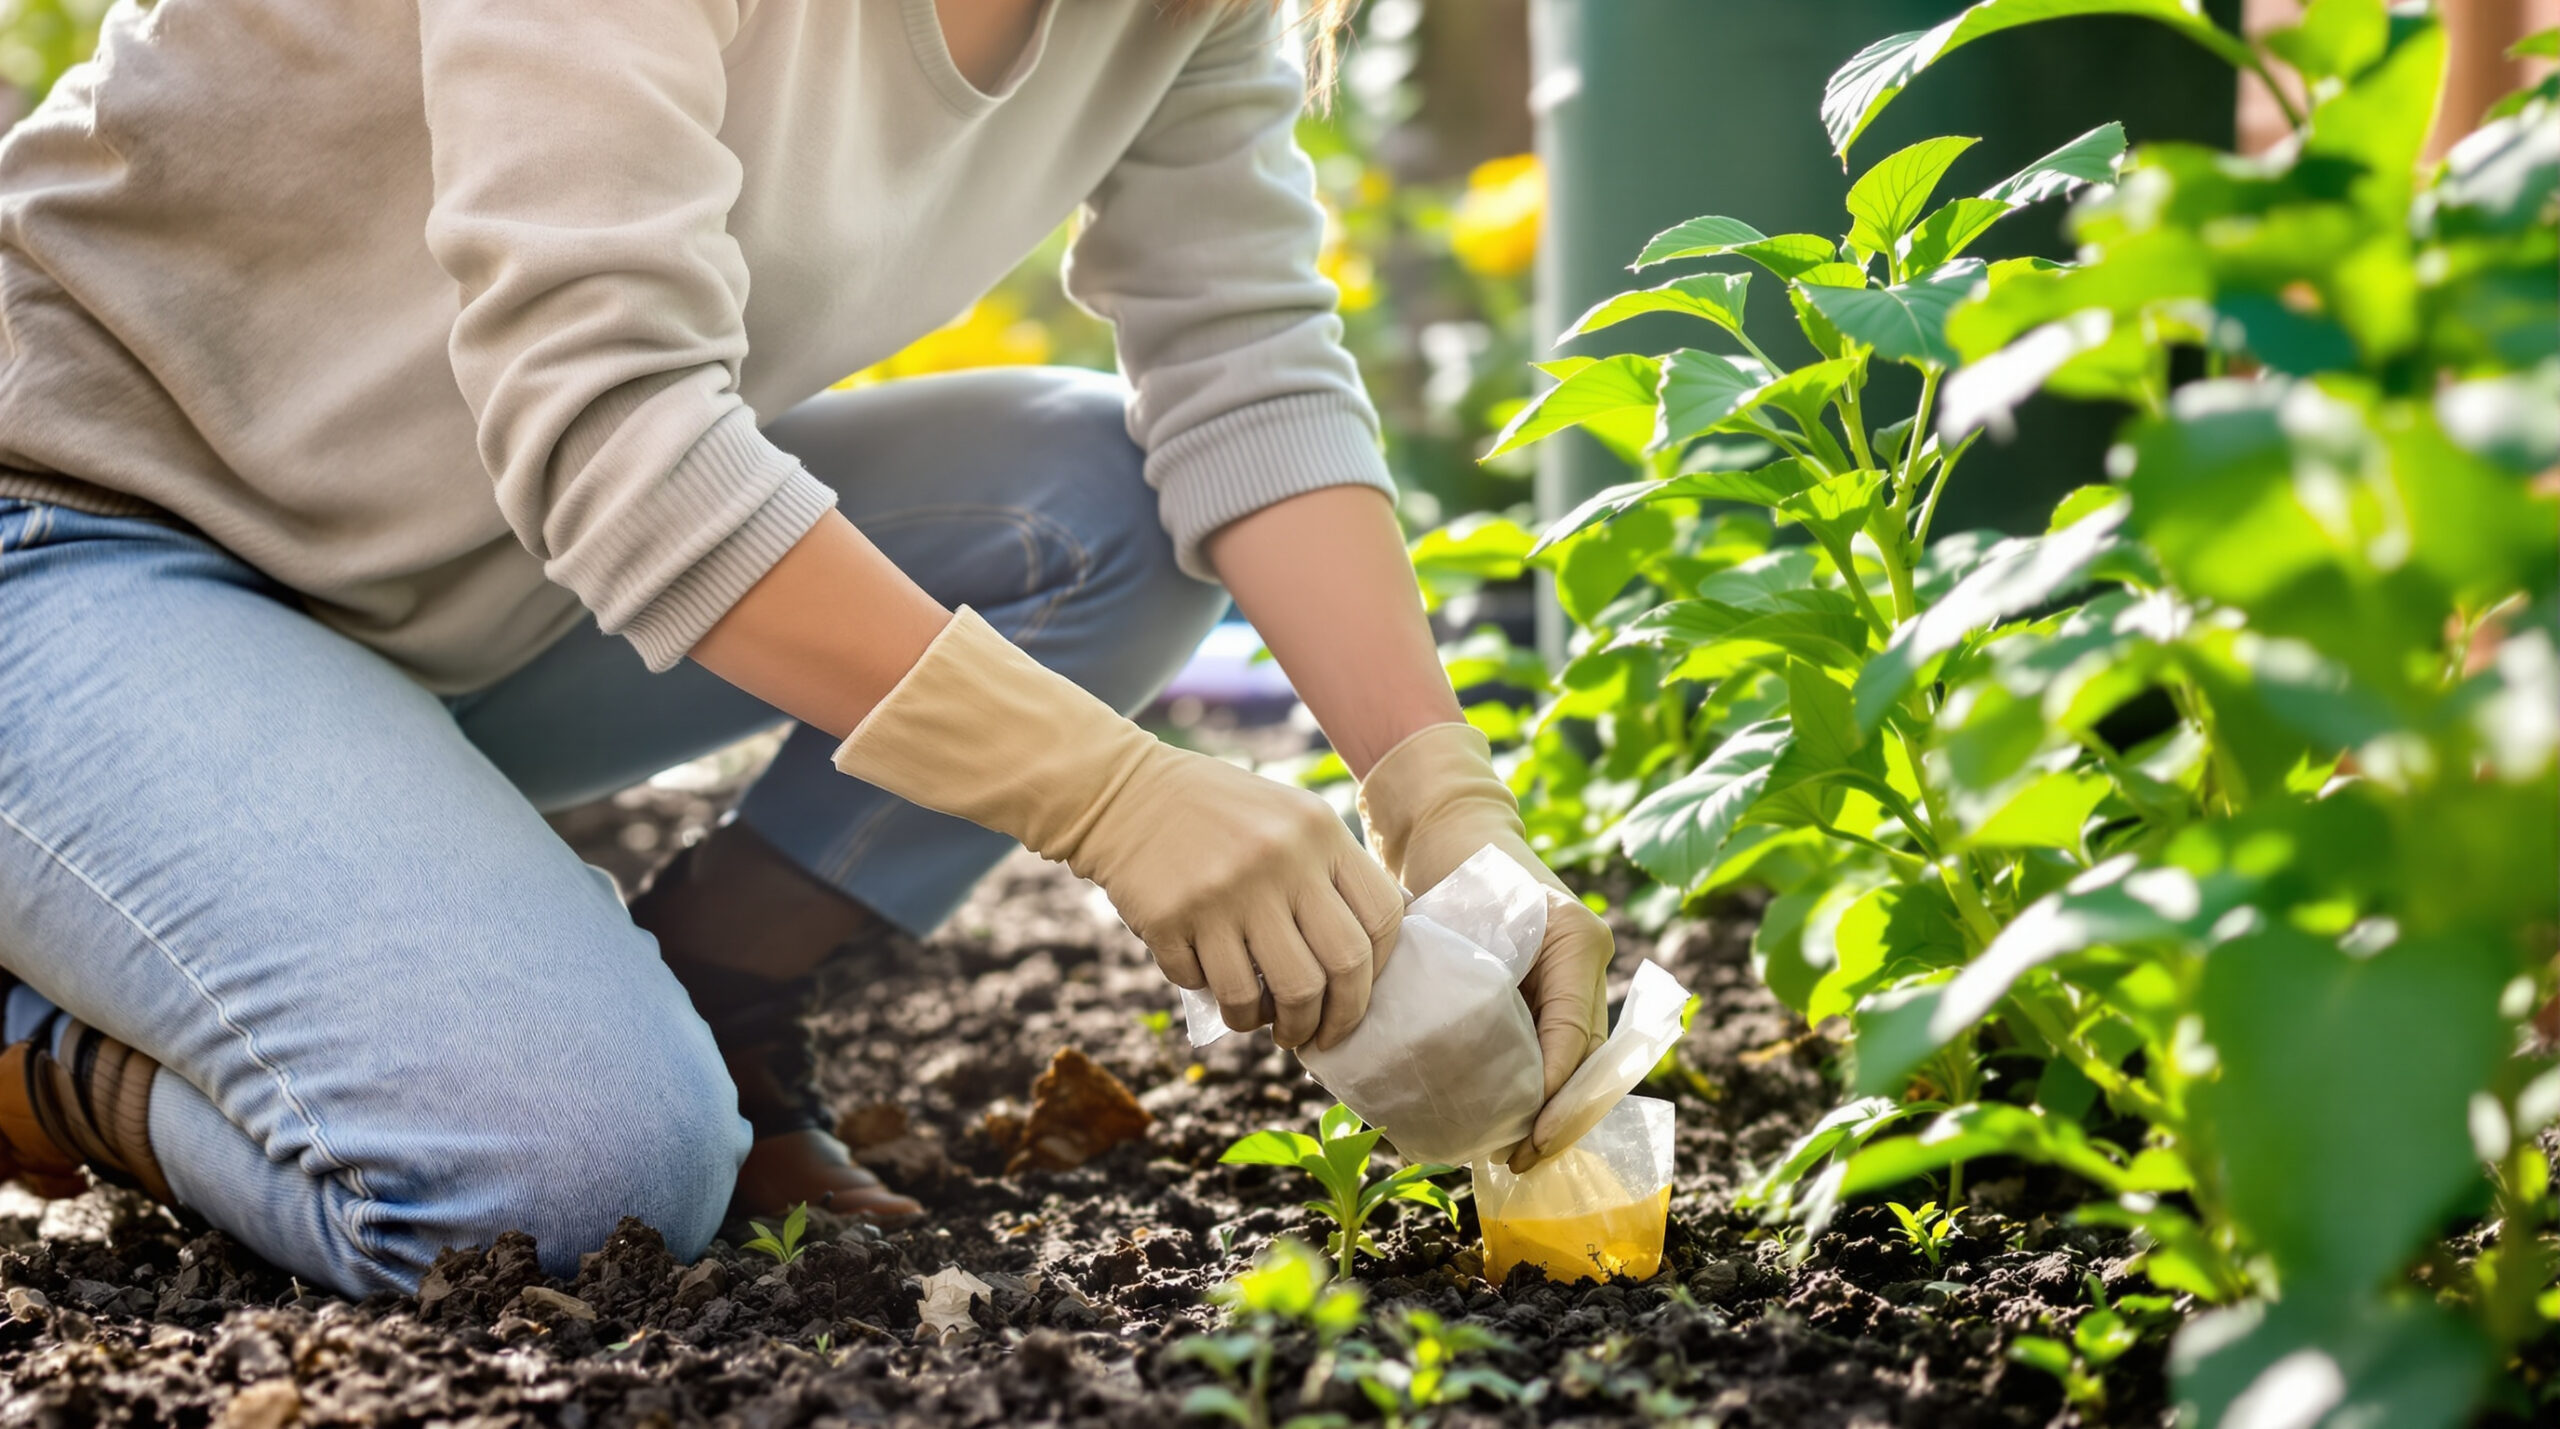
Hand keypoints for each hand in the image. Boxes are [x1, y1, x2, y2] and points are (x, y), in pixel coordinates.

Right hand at [833, 608, 1402, 1049]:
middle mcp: (1279, 859)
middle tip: (1319, 1035)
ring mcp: (1225, 890)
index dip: (1379, 972)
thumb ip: (1330, 874)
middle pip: (1340, 968)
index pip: (1382, 919)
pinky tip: (1212, 982)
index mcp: (1318, 831)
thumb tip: (1369, 964)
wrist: (1120, 793)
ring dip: (1278, 1026)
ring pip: (1279, 995)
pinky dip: (1218, 1000)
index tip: (1359, 994)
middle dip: (1337, 1019)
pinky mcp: (1173, 918)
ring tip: (1268, 1026)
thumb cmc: (1217, 816)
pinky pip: (1212, 988)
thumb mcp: (1287, 817)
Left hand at [1356, 722, 1614, 1166]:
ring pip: (1577, 1060)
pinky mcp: (1551, 987)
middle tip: (1519, 1162)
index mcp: (1575, 941)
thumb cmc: (1449, 861)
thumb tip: (1427, 1068)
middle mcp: (1585, 961)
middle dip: (1561, 1119)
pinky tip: (1511, 1124)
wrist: (1448, 826)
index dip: (1558, 1096)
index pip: (1575, 1037)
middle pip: (1588, 1059)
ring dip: (1552, 1111)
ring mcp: (1573, 974)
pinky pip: (1555, 1047)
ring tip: (1516, 1155)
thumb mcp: (1456, 916)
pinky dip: (1539, 1088)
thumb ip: (1458, 980)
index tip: (1529, 1139)